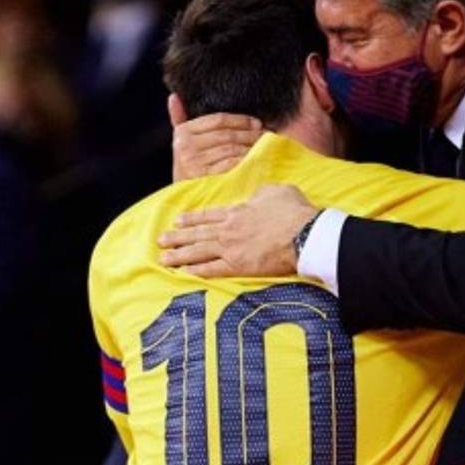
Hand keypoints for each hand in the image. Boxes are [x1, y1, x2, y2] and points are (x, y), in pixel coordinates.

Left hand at [158, 184, 319, 277]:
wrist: (304, 233)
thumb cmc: (295, 212)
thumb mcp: (277, 191)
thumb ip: (262, 193)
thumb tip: (256, 197)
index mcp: (238, 211)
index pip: (209, 215)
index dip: (192, 218)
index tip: (178, 221)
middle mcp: (229, 229)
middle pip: (198, 233)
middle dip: (177, 237)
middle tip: (161, 241)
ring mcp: (231, 248)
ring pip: (198, 251)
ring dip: (179, 255)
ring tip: (163, 258)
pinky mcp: (238, 266)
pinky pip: (211, 270)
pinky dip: (195, 271)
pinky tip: (183, 273)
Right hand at [169, 95, 262, 181]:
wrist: (184, 198)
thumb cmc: (188, 167)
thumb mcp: (182, 143)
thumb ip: (179, 119)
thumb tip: (174, 97)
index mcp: (183, 132)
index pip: (218, 119)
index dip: (240, 119)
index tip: (256, 122)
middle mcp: (186, 146)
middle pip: (227, 134)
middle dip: (249, 133)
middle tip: (265, 134)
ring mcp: (194, 162)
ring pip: (231, 148)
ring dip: (251, 147)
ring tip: (264, 146)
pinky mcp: (205, 176)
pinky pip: (231, 163)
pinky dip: (246, 161)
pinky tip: (256, 160)